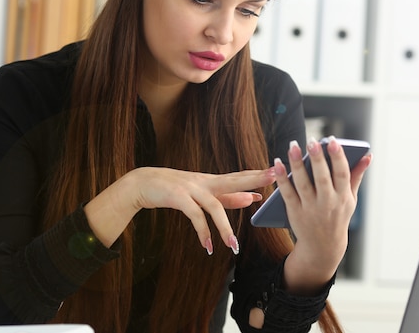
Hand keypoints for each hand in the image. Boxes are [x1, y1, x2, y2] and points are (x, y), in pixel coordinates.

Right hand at [86, 167, 274, 253]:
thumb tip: (252, 198)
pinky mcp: (178, 197)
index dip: (257, 175)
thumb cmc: (175, 189)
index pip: (239, 177)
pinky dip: (202, 232)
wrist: (143, 183)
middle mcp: (205, 182)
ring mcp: (191, 188)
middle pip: (233, 180)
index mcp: (212, 181)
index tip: (276, 171)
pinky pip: (194, 216)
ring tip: (232, 247)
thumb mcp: (202, 192)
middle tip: (272, 178)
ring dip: (224, 228)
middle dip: (253, 180)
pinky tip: (207, 246)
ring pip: (214, 207)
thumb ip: (228, 197)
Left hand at [275, 136, 371, 292]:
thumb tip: (368, 155)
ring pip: (303, 184)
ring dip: (297, 164)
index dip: (338, 157)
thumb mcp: (351, 199)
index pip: (342, 174)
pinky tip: (278, 163)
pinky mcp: (295, 213)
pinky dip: (282, 178)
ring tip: (293, 146)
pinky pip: (288, 193)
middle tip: (312, 140)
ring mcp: (311, 209)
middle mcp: (328, 203)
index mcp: (343, 197)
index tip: (332, 140)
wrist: (323, 246)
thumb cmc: (338, 216)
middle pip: (322, 178)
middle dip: (317, 159)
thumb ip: (356, 176)